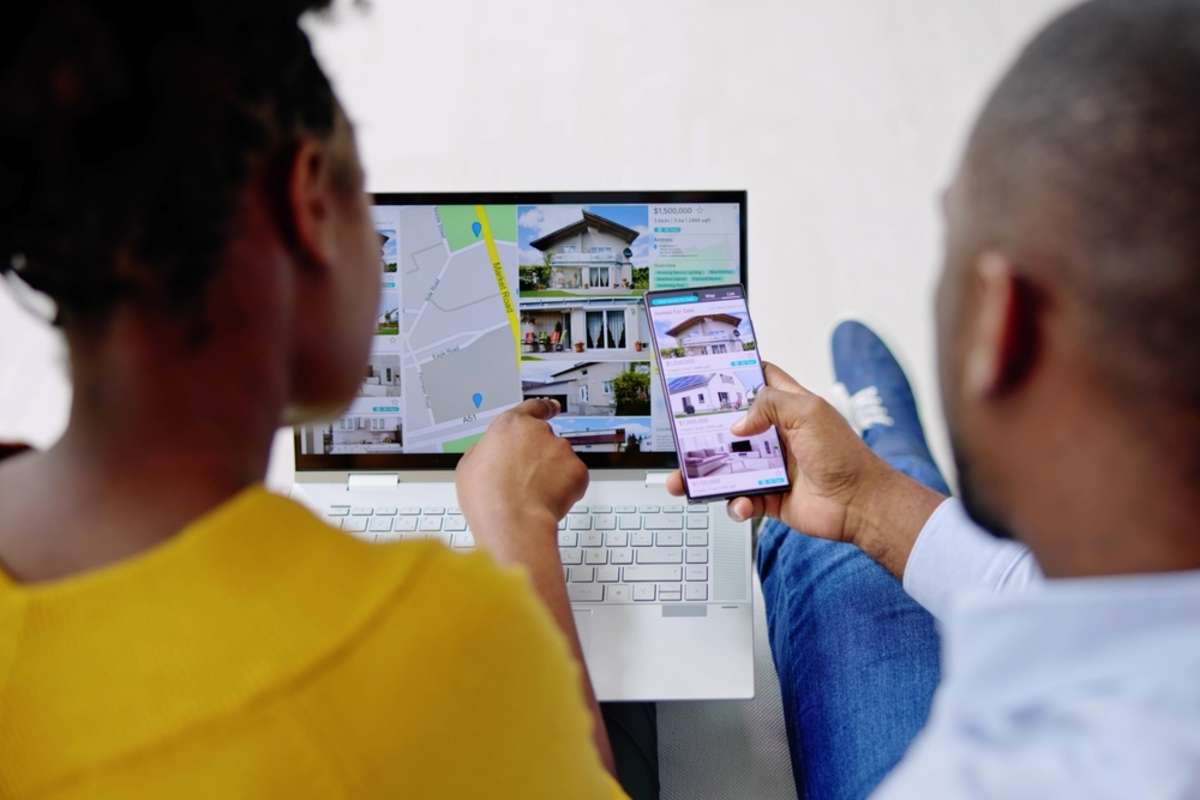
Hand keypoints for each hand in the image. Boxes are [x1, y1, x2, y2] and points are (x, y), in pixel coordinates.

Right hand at [456, 398, 587, 562]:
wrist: (512, 522)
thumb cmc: (487, 497)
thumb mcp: (469, 465)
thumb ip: (486, 449)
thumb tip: (492, 452)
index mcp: (510, 425)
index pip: (533, 407)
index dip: (543, 409)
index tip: (551, 408)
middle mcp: (538, 431)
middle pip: (545, 438)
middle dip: (540, 456)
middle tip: (526, 479)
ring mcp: (561, 449)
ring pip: (560, 459)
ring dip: (552, 473)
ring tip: (532, 495)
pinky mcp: (578, 470)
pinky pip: (574, 477)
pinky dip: (566, 488)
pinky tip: (547, 501)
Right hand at [666, 363, 902, 547]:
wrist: (860, 504)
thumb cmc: (844, 455)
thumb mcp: (808, 413)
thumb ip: (770, 405)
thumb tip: (737, 423)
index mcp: (788, 408)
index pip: (758, 381)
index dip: (735, 374)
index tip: (707, 371)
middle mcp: (776, 436)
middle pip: (732, 428)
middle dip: (705, 432)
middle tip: (682, 435)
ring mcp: (771, 467)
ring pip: (728, 467)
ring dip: (706, 474)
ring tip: (684, 481)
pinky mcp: (769, 496)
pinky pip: (741, 499)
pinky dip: (737, 503)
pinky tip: (742, 504)